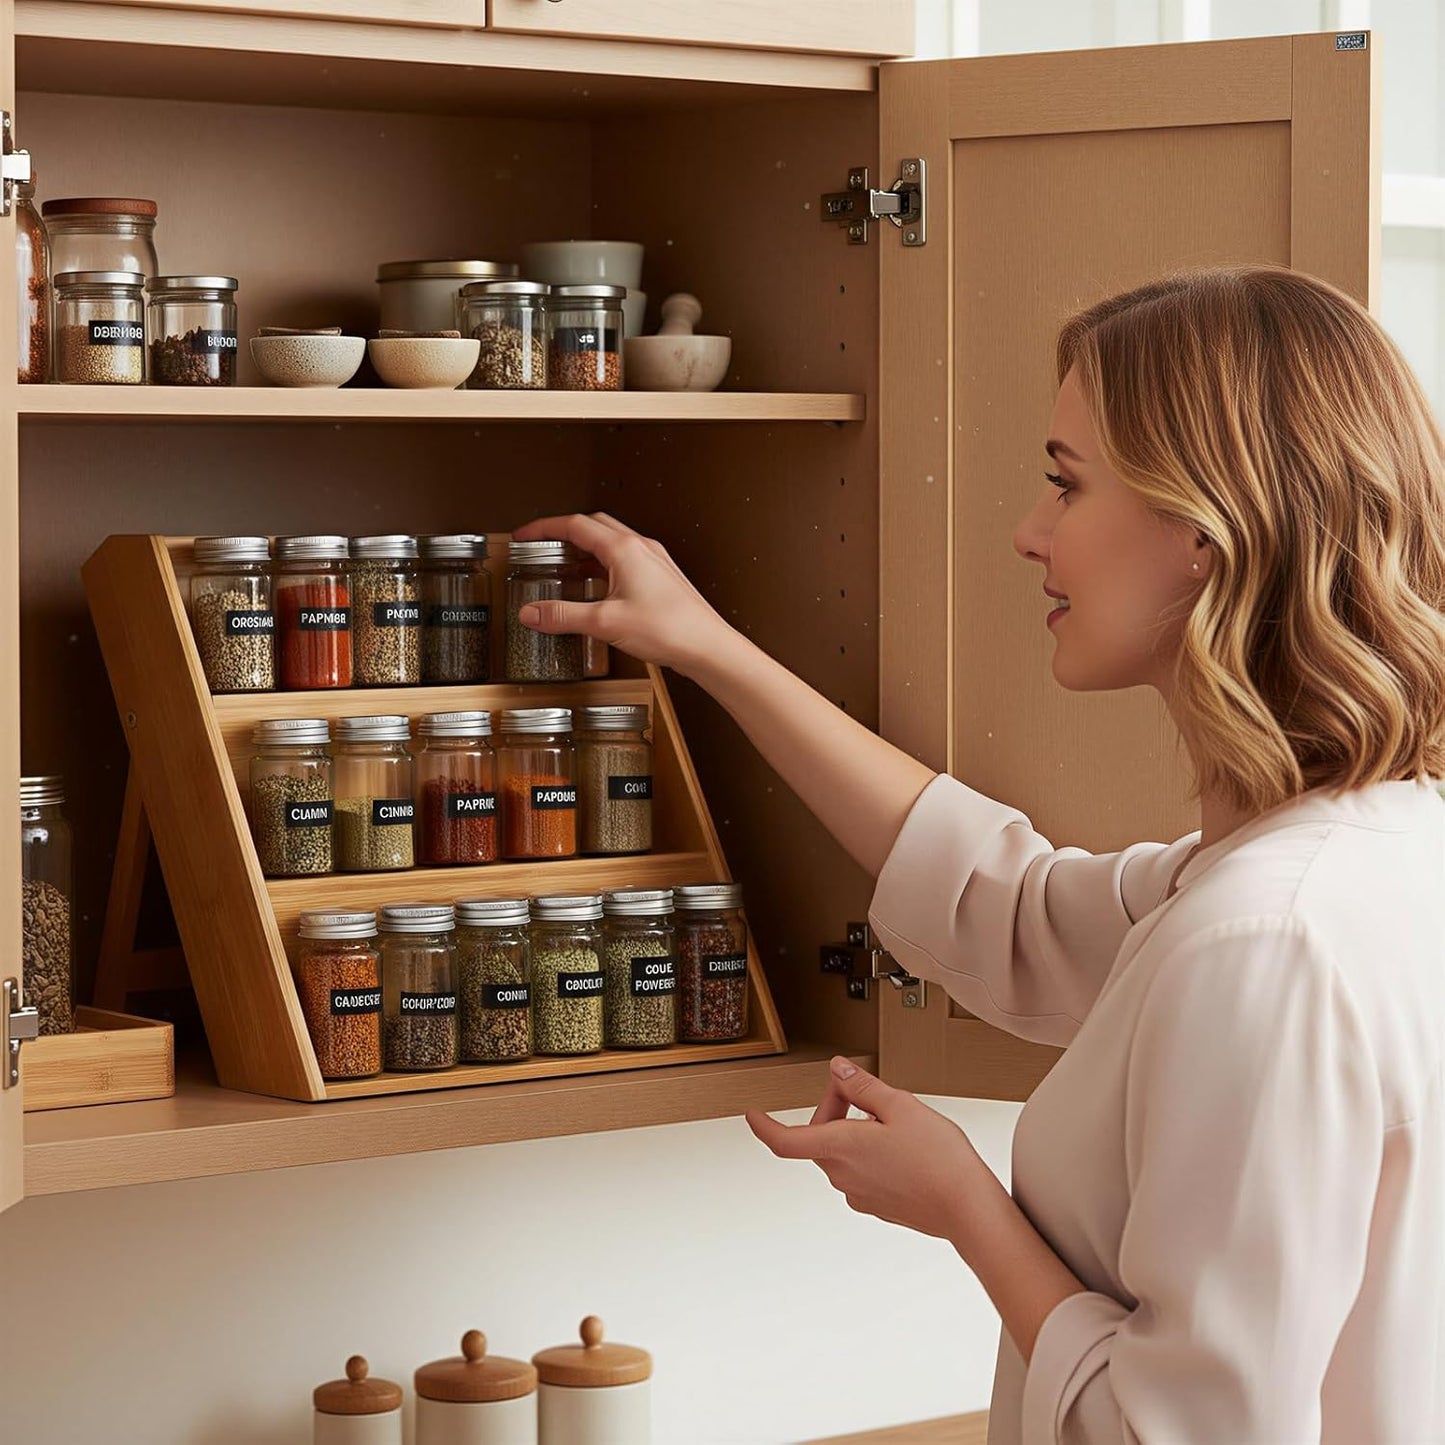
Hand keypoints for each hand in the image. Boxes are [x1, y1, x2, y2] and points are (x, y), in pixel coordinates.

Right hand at [510, 512, 735, 676]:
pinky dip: (604, 564)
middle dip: (564, 532)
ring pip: (611, 542)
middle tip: (543, 545)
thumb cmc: (670, 629)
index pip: (575, 524)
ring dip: (585, 548)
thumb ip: (564, 616)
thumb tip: (532, 613)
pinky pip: (626, 559)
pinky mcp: (661, 578)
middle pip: (594, 526)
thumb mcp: (605, 623)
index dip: (545, 527)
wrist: (708, 646)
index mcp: (624, 549)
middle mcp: (641, 548)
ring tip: (564, 566)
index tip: (525, 534)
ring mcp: (654, 561)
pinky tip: (597, 586)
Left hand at [746, 1057, 1000, 1244]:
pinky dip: (871, 1153)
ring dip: (855, 1131)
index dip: (764, 1127)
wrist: (967, 1209)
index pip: (785, 1140)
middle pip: (820, 1136)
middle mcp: (842, 1175)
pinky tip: (903, 1146)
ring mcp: (859, 1194)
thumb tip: (838, 1071)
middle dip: (836, 1108)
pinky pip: (862, 1171)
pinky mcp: (878, 1205)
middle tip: (864, 1090)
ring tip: (894, 1120)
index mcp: (839, 1148)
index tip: (753, 1116)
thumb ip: (863, 1086)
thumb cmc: (938, 1160)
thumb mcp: (900, 1105)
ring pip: (842, 1153)